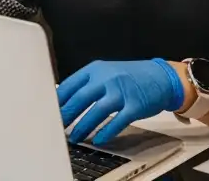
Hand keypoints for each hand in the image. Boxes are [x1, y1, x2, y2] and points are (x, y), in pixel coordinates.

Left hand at [57, 59, 184, 145]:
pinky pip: (118, 121)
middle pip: (81, 98)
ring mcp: (122, 92)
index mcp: (95, 69)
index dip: (58, 99)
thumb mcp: (105, 72)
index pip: (70, 84)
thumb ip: (87, 84)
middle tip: (57, 126)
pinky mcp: (135, 105)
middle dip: (66, 115)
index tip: (48, 111)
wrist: (160, 76)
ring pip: (97, 111)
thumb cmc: (128, 77)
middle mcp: (107, 78)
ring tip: (74, 137)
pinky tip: (97, 139)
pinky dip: (106, 131)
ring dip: (83, 126)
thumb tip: (64, 100)